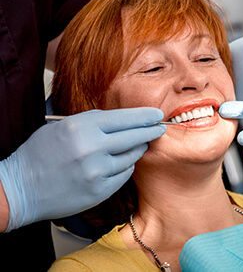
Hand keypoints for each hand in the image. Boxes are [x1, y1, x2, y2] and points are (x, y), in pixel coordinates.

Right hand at [0, 108, 165, 231]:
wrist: (20, 188)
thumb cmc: (40, 154)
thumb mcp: (63, 127)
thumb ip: (93, 122)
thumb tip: (123, 121)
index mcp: (81, 127)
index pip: (124, 118)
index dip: (144, 116)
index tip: (156, 114)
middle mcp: (91, 148)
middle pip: (134, 136)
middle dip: (151, 131)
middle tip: (160, 128)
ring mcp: (96, 171)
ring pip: (132, 156)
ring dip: (138, 149)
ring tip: (138, 145)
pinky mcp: (99, 191)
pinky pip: (124, 174)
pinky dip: (125, 167)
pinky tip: (120, 163)